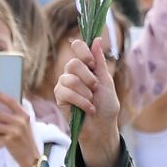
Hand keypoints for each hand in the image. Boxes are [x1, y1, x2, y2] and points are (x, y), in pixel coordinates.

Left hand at [0, 91, 41, 166]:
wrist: (31, 157)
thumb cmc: (24, 139)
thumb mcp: (23, 126)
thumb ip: (13, 117)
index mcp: (24, 115)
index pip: (11, 101)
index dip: (0, 95)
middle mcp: (20, 122)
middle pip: (0, 113)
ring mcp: (16, 132)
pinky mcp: (11, 141)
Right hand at [54, 38, 122, 166]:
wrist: (102, 127)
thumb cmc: (106, 106)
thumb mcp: (106, 81)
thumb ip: (99, 62)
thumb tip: (96, 39)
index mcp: (86, 66)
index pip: (77, 47)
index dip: (82, 51)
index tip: (92, 62)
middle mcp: (73, 73)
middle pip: (72, 63)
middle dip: (87, 77)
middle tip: (95, 88)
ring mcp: (64, 85)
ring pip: (69, 79)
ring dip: (85, 92)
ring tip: (92, 101)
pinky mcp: (60, 98)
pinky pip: (65, 93)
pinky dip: (80, 101)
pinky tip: (88, 108)